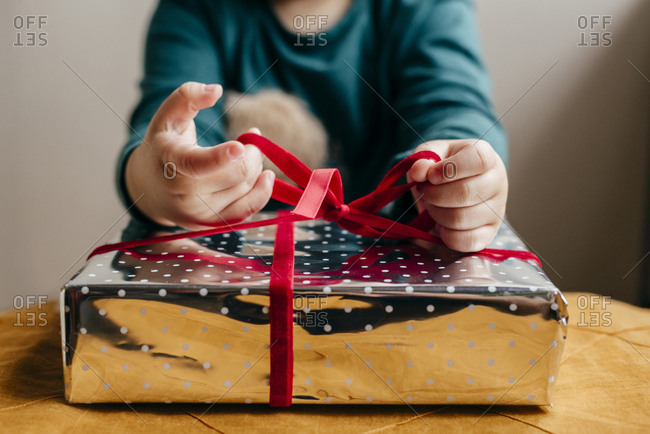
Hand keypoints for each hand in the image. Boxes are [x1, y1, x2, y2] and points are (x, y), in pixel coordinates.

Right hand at [125, 82, 274, 228]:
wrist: (149, 188)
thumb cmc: (164, 145)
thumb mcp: (168, 116)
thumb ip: (188, 96)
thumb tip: (216, 90)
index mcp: (171, 161)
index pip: (197, 164)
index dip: (221, 156)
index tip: (240, 146)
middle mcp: (184, 193)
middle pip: (237, 173)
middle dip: (253, 153)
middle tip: (252, 139)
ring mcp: (198, 213)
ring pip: (246, 188)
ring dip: (256, 168)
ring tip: (246, 155)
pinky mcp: (211, 224)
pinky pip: (248, 211)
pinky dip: (262, 192)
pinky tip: (267, 177)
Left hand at [407, 139, 507, 251]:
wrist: (457, 186)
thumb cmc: (446, 167)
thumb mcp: (433, 154)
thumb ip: (424, 157)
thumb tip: (419, 170)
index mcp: (486, 157)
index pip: (477, 161)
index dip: (448, 170)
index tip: (431, 176)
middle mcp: (497, 182)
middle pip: (465, 193)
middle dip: (434, 195)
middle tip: (426, 192)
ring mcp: (496, 210)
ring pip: (460, 219)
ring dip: (436, 214)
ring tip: (434, 206)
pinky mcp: (490, 233)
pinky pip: (466, 241)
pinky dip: (446, 235)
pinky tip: (442, 224)